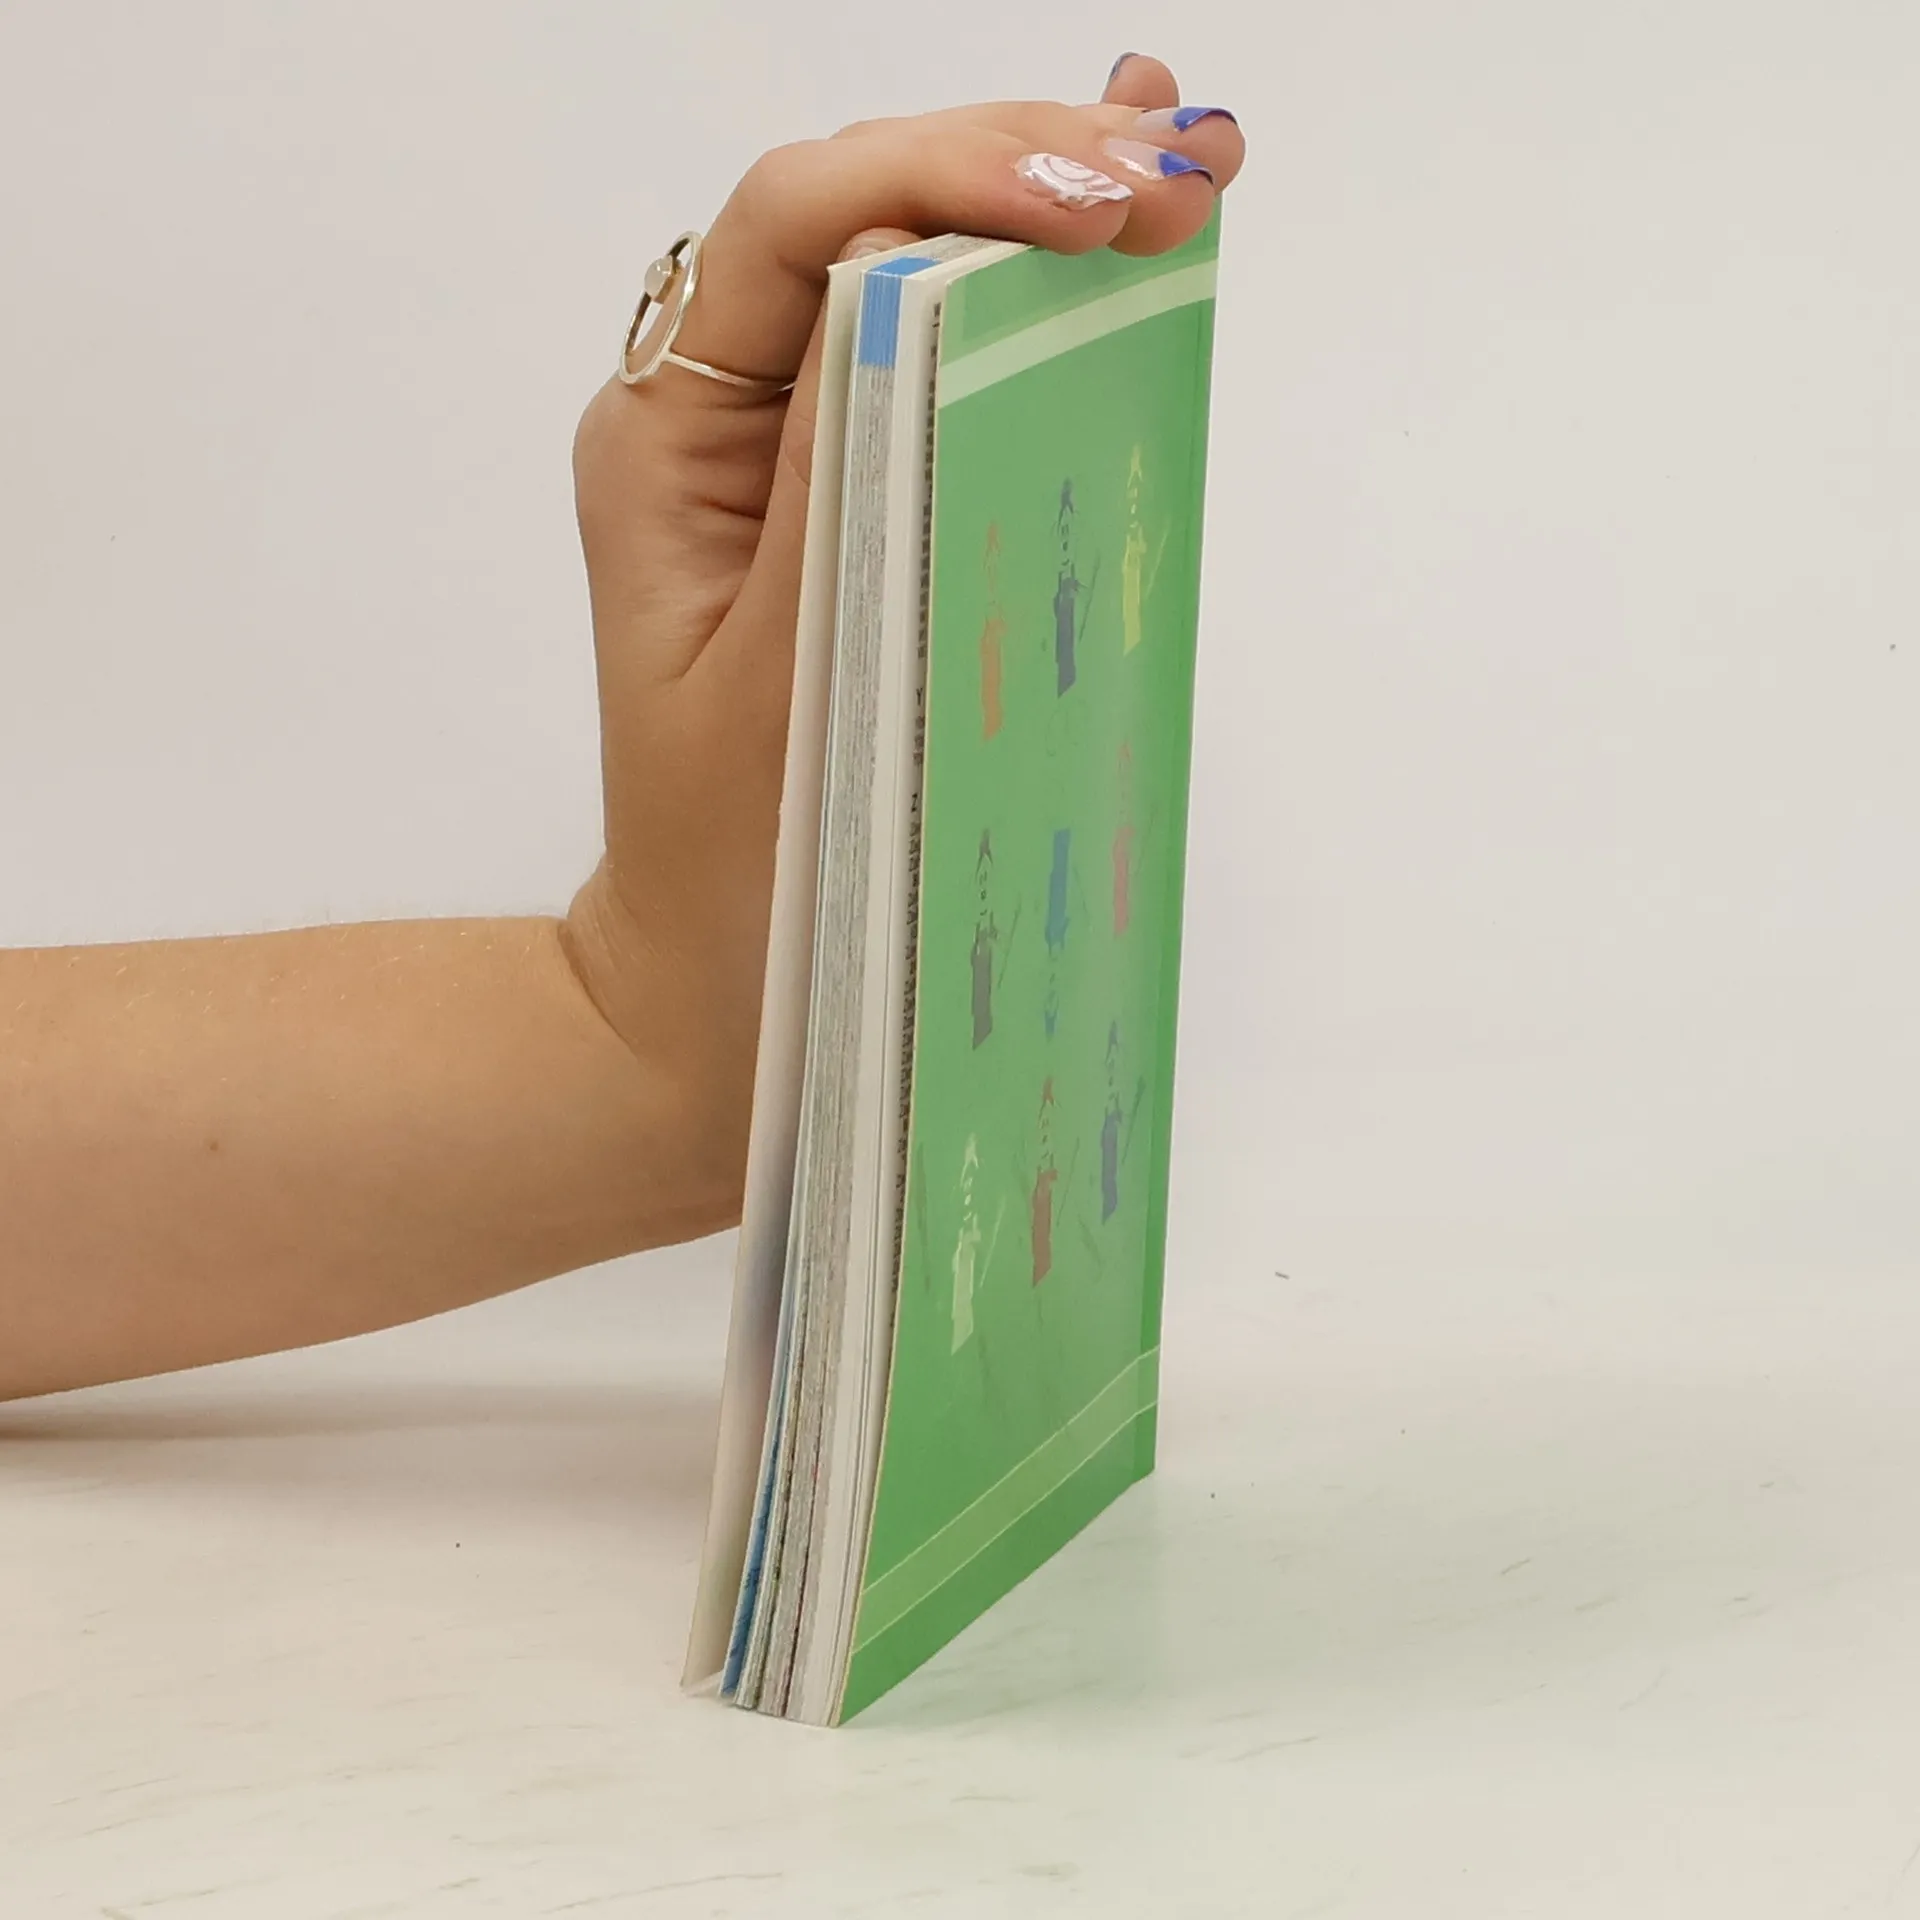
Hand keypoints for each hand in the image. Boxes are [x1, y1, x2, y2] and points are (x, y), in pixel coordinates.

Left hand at [563, 54, 1245, 1200]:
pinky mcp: (858, 499)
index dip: (950, 176)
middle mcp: (719, 417)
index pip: (797, 227)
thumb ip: (843, 472)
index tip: (1092, 199)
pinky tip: (1118, 223)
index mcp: (668, 439)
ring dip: (1045, 206)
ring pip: (914, 269)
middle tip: (1172, 170)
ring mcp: (790, 452)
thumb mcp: (783, 674)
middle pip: (864, 216)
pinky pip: (943, 360)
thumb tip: (917, 268)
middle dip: (1019, 168)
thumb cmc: (737, 869)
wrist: (717, 981)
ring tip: (1180, 164)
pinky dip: (1036, 291)